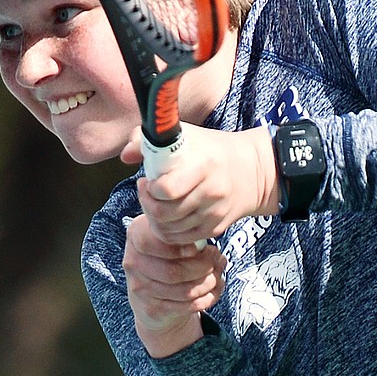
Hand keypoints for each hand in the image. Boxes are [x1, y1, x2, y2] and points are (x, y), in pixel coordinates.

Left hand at [121, 124, 280, 245]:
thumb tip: (126, 155)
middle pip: (164, 213)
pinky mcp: (215, 229)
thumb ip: (148, 140)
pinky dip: (167, 231)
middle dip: (147, 204)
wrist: (251, 171)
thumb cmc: (209, 150)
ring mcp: (214, 213)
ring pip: (169, 229)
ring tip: (156, 203)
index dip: (150, 189)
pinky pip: (180, 240)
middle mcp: (211, 192)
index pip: (167, 190)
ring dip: (154, 218)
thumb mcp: (184, 135)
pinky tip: (167, 216)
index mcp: (203, 165)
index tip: (147, 180)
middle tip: (147, 193)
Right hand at [123, 214, 226, 356]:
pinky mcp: (151, 308)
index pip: (155, 242)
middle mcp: (133, 261)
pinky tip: (211, 292)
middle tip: (216, 262)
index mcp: (137, 234)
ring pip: (183, 291)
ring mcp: (140, 287)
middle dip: (203, 268)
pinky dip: (205, 299)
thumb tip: (215, 255)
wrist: (150, 294)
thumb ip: (192, 240)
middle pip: (173, 271)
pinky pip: (186, 306)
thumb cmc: (167, 258)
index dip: (180, 248)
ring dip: (208, 285)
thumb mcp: (174, 240)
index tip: (198, 249)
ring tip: (216, 277)